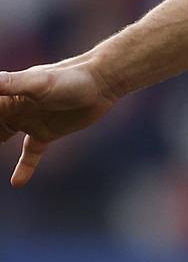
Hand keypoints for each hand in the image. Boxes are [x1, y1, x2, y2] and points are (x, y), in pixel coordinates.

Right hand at [0, 58, 116, 186]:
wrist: (103, 81)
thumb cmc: (71, 78)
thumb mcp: (39, 82)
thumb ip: (9, 84)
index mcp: (5, 96)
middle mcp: (12, 108)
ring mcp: (29, 121)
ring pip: (0, 138)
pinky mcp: (47, 133)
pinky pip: (30, 153)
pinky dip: (24, 167)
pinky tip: (17, 183)